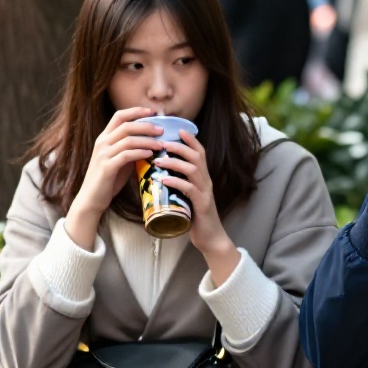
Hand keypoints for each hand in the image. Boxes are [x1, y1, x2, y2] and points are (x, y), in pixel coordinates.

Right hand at [66, 107, 167, 249]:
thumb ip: (130, 150)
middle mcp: (102, 143)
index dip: (136, 111)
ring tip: (161, 144)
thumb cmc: (108, 181)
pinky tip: (150, 154)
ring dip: (147, 140)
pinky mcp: (106, 167)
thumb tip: (150, 144)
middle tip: (161, 130)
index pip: (119, 116)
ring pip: (128, 139)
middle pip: (126, 125)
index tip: (152, 112)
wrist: (91, 199)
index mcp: (104, 138)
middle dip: (146, 125)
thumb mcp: (120, 161)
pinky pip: (126, 155)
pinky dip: (140, 152)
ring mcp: (103, 154)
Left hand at [153, 130, 240, 283]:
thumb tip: (157, 175)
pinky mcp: (201, 205)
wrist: (210, 238)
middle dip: (180, 147)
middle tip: (162, 143)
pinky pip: (189, 189)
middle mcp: (206, 182)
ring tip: (158, 161)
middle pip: (197, 156)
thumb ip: (178, 184)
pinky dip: (175, 182)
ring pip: (192, 170)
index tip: (177, 129)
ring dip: (174, 163)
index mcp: (203, 178)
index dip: (190, 140)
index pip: (200, 152)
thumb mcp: (187, 196)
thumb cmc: (195, 217)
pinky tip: (163, 180)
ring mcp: (205, 192)